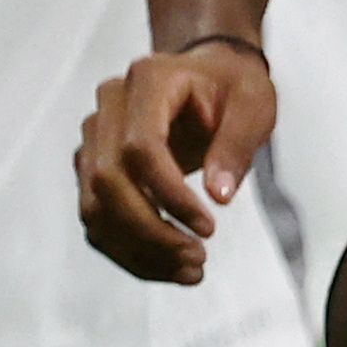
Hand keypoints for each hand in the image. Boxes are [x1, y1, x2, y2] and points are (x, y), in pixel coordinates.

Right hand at [76, 41, 279, 283]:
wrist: (209, 76)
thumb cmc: (232, 88)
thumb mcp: (254, 106)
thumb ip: (237, 146)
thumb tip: (219, 196)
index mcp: (148, 79)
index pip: (141, 146)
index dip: (170, 194)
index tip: (209, 227)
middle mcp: (110, 106)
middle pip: (108, 181)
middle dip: (151, 230)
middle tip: (198, 258)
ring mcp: (94, 138)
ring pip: (95, 207)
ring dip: (138, 249)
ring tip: (190, 270)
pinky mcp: (92, 168)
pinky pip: (97, 219)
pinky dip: (129, 251)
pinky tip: (169, 266)